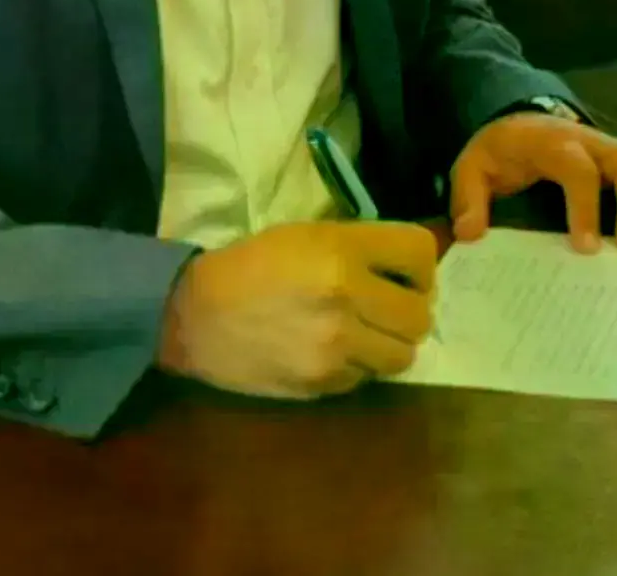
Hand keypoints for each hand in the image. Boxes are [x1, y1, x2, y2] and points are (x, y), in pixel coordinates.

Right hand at [155, 220, 436, 398]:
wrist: (195, 316)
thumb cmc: (254, 265)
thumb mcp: (308, 235)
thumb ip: (361, 248)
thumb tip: (410, 271)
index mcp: (342, 248)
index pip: (422, 252)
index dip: (421, 266)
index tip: (405, 274)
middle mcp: (347, 296)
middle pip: (421, 315)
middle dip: (409, 311)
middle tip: (387, 308)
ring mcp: (336, 345)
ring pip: (403, 356)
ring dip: (389, 345)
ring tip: (364, 334)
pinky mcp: (323, 381)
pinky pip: (367, 378)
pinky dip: (358, 367)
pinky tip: (332, 352)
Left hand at [450, 113, 616, 252]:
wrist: (520, 119)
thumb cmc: (501, 150)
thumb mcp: (472, 168)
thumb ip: (468, 198)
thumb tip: (471, 234)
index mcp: (554, 144)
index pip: (579, 169)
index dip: (587, 207)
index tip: (588, 248)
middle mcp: (593, 143)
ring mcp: (616, 150)